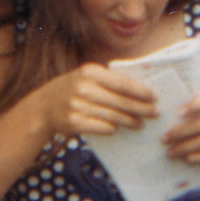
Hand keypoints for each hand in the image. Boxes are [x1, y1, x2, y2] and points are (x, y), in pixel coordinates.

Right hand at [36, 63, 157, 139]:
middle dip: (141, 108)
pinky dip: (113, 129)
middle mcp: (83, 87)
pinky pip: (102, 127)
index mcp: (90, 71)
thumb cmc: (74, 89)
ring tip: (140, 123)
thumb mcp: (88, 76)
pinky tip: (119, 128)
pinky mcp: (74, 123)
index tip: (154, 96)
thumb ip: (110, 80)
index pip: (122, 82)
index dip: (140, 91)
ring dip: (130, 121)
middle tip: (154, 112)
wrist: (45, 106)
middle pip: (120, 101)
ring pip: (114, 116)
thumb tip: (142, 89)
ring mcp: (77, 106)